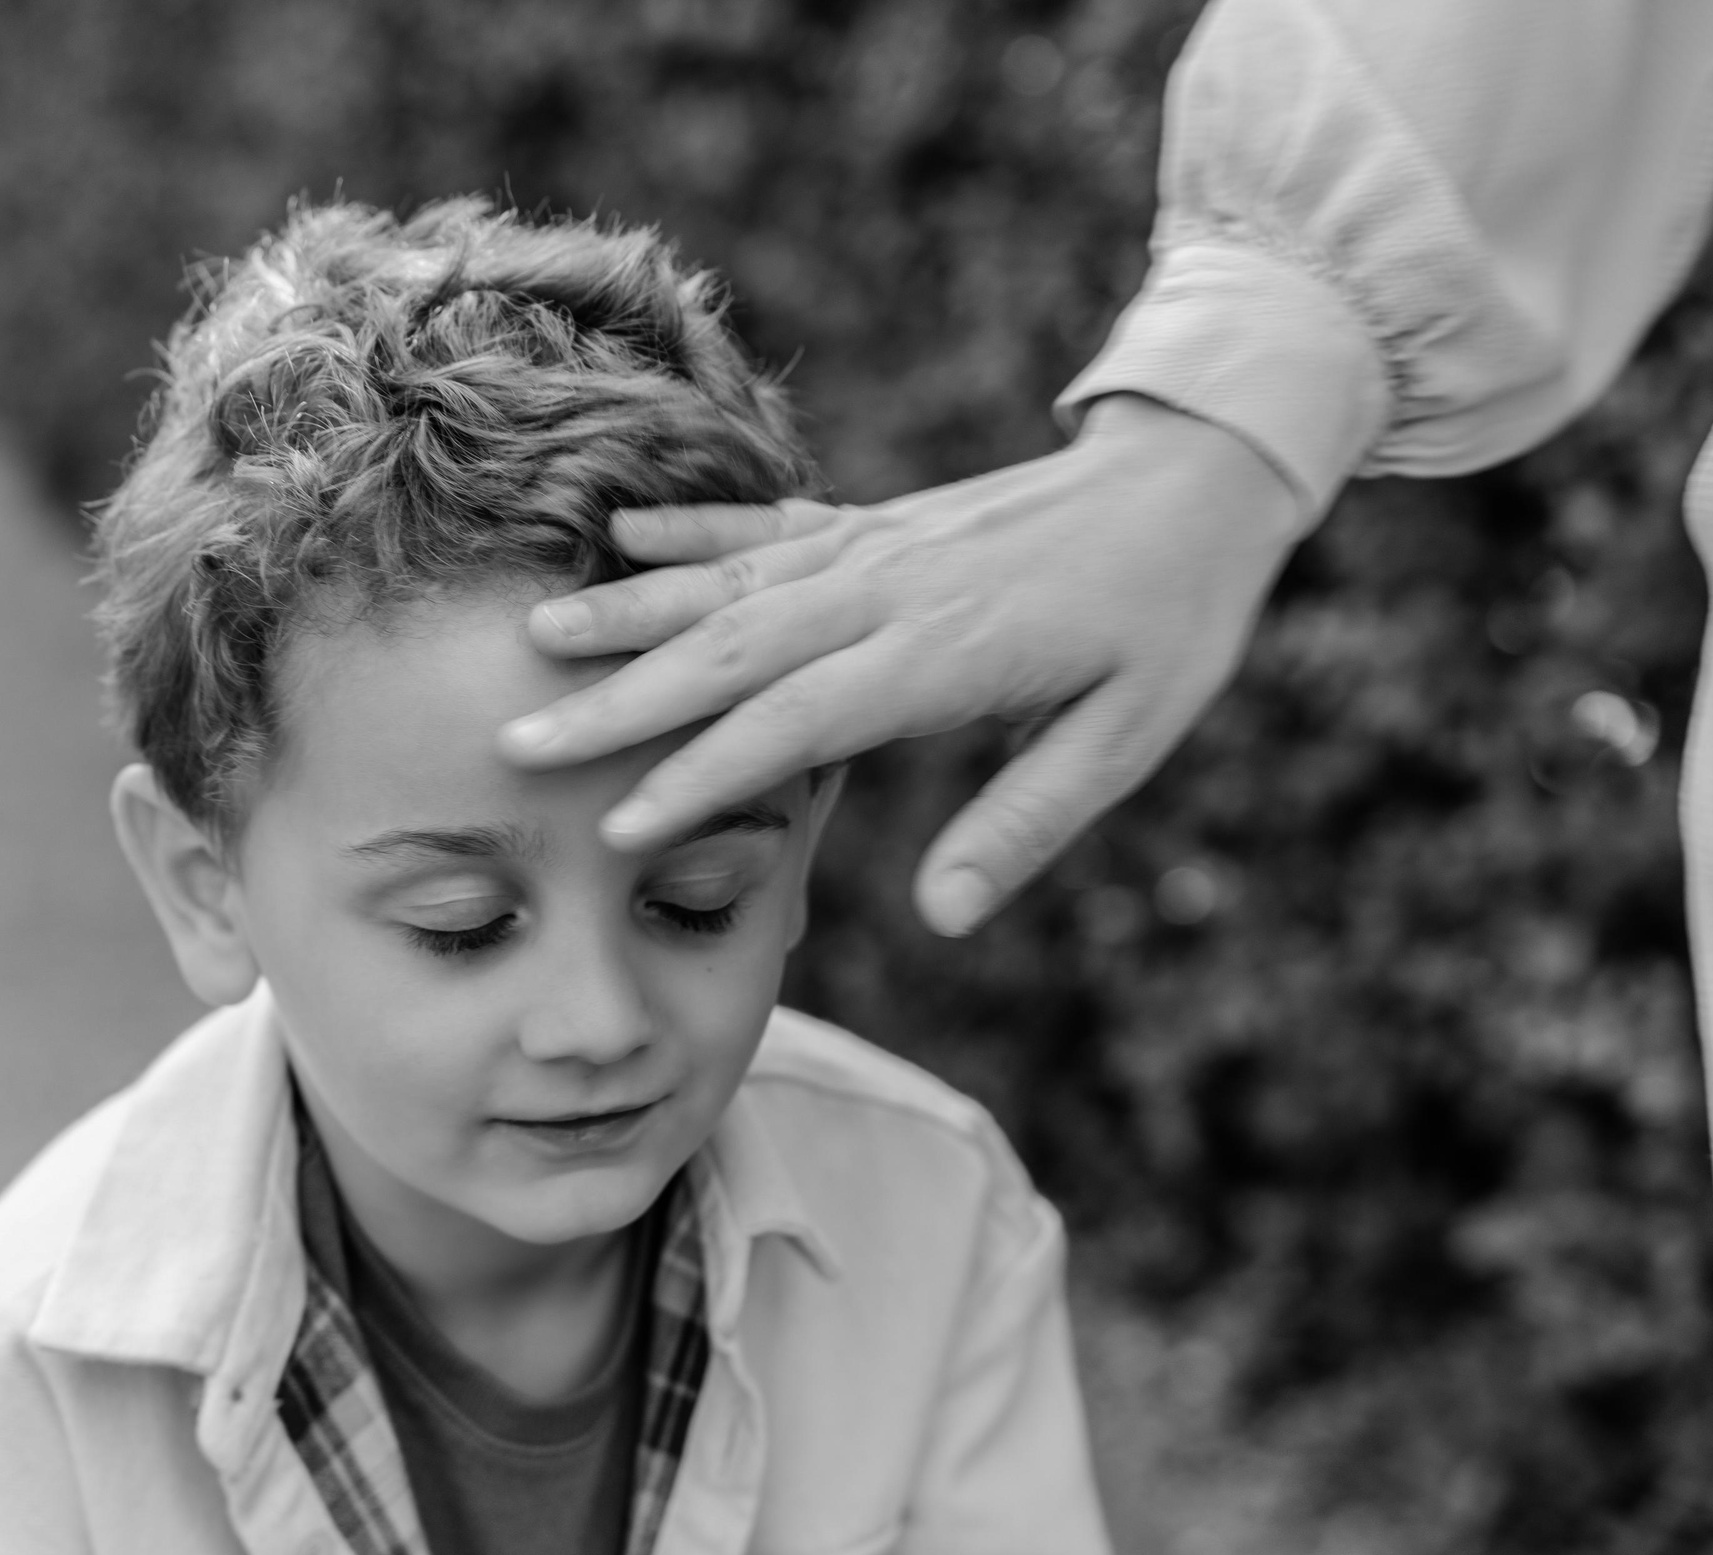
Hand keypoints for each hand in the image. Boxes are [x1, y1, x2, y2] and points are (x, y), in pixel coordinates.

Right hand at [498, 396, 1303, 934]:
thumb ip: (1026, 824)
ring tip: (533, 636)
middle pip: (728, 652)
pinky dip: (690, 532)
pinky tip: (619, 535)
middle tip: (517, 742)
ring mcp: (873, 544)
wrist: (1195, 480)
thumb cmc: (1170, 621)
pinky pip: (765, 525)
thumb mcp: (1127, 738)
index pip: (793, 725)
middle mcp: (887, 591)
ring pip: (726, 584)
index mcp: (941, 656)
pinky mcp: (876, 520)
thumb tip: (944, 917)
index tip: (616, 826)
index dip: (700, 776)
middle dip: (618, 700)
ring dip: (627, 611)